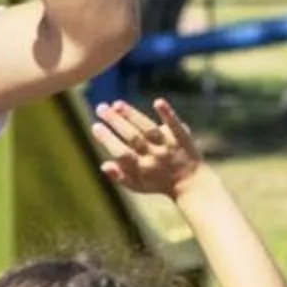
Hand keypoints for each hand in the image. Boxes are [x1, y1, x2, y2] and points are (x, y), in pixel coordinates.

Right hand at [90, 98, 204, 197]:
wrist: (191, 183)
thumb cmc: (157, 182)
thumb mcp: (137, 185)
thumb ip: (119, 176)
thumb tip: (103, 165)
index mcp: (141, 169)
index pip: (122, 153)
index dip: (108, 140)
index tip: (95, 126)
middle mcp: (155, 157)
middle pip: (133, 137)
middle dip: (115, 122)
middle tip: (100, 107)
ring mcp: (169, 147)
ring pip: (149, 129)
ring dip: (133, 115)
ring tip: (117, 104)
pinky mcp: (182, 138)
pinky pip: (175, 126)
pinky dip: (167, 114)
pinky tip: (157, 101)